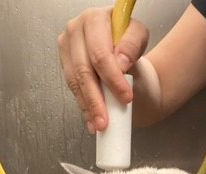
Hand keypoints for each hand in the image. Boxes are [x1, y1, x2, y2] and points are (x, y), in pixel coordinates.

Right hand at [57, 7, 148, 133]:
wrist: (125, 59)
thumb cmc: (131, 49)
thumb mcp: (140, 40)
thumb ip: (133, 44)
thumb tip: (120, 62)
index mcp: (95, 18)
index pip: (100, 53)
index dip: (112, 78)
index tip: (125, 97)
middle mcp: (75, 29)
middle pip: (84, 70)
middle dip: (96, 98)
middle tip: (106, 119)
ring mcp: (67, 46)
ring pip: (75, 82)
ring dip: (88, 106)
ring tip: (100, 123)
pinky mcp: (64, 63)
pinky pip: (72, 88)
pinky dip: (83, 106)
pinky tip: (91, 119)